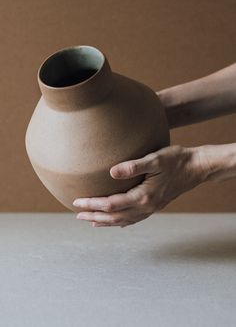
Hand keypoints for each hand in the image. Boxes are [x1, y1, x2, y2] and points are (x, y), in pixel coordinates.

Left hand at [73, 145, 208, 226]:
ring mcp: (151, 209)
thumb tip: (111, 172)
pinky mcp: (155, 206)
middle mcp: (146, 207)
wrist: (197, 168)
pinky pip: (134, 219)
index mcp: (143, 197)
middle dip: (95, 216)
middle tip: (78, 215)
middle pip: (114, 217)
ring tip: (91, 221)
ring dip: (106, 221)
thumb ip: (133, 166)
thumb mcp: (155, 159)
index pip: (111, 204)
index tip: (76, 202)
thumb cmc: (176, 160)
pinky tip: (116, 222)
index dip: (92, 204)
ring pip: (123, 220)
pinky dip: (121, 222)